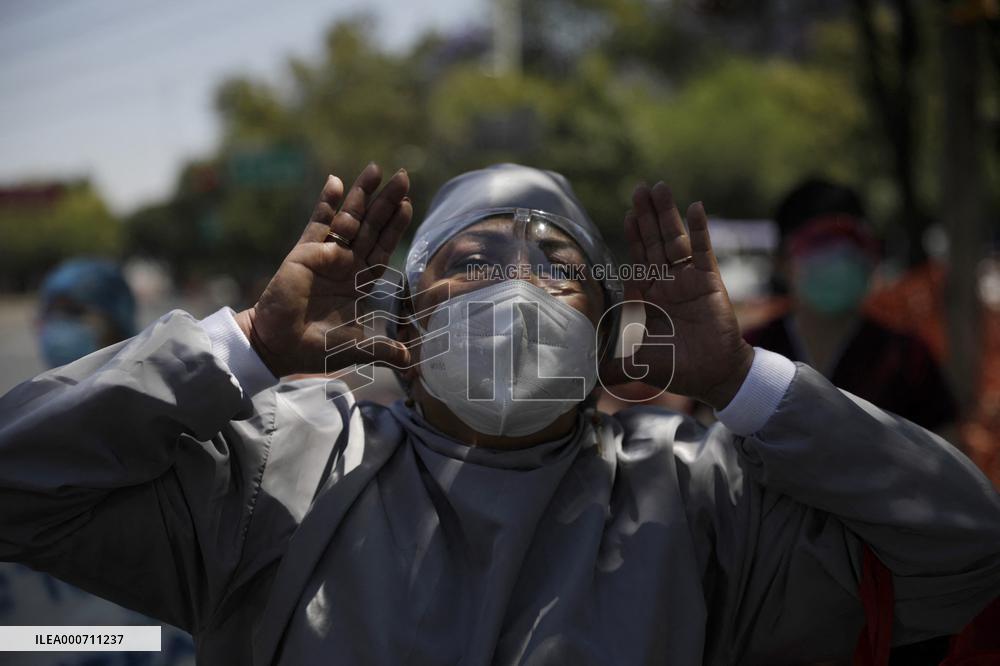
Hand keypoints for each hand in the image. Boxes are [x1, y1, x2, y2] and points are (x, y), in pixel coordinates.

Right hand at [234, 163, 412, 377]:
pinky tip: (335, 181)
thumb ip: (381, 349)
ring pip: (348, 219)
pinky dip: (327, 203)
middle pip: (371, 226)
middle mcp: (344, 264)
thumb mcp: (354, 348)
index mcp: (359, 282)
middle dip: (386, 202)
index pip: (382, 248)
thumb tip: (409, 361)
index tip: (409, 204)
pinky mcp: (304, 253)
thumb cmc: (313, 349)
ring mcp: (325, 256)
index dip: (395, 226)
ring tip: (375, 169)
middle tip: (403, 176)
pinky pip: (319, 224)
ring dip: (361, 194)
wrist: (278, 347)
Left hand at [599, 182, 753, 408]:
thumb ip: (613, 367)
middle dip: (647, 216)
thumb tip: (586, 381)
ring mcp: (688, 280)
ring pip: (675, 240)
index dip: (634, 236)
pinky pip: (702, 250)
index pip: (639, 259)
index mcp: (649, 296)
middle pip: (655, 242)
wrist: (713, 376)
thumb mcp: (637, 365)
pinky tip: (695, 207)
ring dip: (667, 214)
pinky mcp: (708, 281)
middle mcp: (668, 283)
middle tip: (640, 188)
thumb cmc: (677, 370)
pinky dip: (699, 229)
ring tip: (660, 188)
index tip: (628, 214)